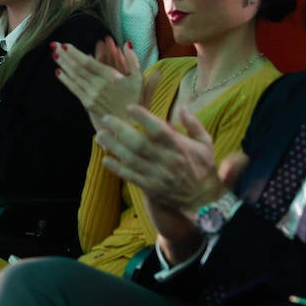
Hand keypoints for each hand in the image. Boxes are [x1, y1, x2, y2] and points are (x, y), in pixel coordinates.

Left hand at [54, 37, 142, 124]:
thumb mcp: (138, 78)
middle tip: (54, 45)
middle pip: (77, 68)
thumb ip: (132, 59)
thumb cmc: (134, 98)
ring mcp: (91, 95)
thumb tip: (126, 43)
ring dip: (63, 65)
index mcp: (110, 77)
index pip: (88, 63)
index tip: (66, 45)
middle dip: (65, 56)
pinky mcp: (88, 103)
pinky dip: (65, 80)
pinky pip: (74, 89)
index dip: (75, 54)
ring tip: (55, 55)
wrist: (128, 123)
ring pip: (74, 77)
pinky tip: (58, 72)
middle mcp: (98, 85)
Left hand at [93, 106, 225, 212]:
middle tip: (106, 119)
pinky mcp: (151, 188)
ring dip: (113, 147)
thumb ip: (193, 124)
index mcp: (179, 146)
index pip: (158, 129)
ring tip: (100, 135)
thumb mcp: (205, 143)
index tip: (129, 108)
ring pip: (131, 159)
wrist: (203, 198)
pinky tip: (105, 159)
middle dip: (120, 130)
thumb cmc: (203, 167)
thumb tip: (182, 107)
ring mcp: (157, 175)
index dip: (143, 117)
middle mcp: (166, 160)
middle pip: (139, 143)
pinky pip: (130, 177)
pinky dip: (117, 168)